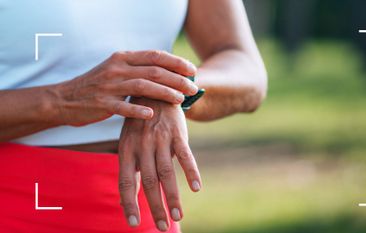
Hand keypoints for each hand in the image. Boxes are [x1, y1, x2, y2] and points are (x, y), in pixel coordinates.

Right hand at [54, 50, 197, 125]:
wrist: (64, 99)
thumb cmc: (97, 86)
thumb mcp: (116, 70)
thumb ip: (138, 69)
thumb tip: (167, 72)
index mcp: (122, 58)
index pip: (155, 55)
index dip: (176, 62)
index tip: (192, 70)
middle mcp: (117, 68)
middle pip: (154, 71)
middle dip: (177, 79)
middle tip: (193, 88)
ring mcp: (109, 86)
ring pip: (143, 86)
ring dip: (164, 93)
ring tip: (180, 100)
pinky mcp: (102, 104)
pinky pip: (123, 107)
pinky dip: (138, 111)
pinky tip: (152, 115)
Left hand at [118, 98, 201, 230]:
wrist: (155, 90)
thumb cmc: (141, 123)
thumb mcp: (129, 141)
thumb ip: (132, 168)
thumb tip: (128, 198)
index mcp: (127, 150)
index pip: (126, 182)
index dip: (129, 203)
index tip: (134, 223)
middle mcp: (142, 146)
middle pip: (149, 182)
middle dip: (155, 206)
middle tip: (163, 227)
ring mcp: (160, 139)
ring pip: (167, 172)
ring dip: (173, 196)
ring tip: (178, 216)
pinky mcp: (177, 133)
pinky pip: (185, 155)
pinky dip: (191, 171)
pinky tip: (196, 187)